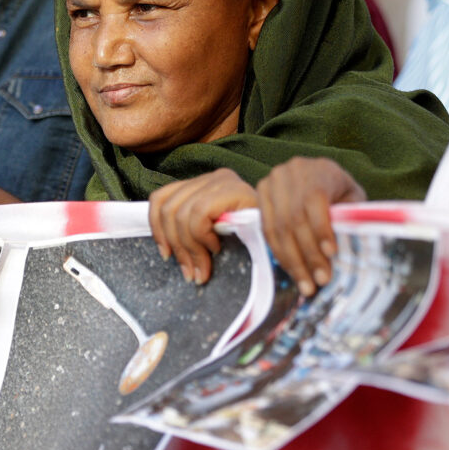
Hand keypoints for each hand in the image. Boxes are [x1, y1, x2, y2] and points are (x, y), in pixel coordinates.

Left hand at [149, 169, 256, 285]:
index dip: (156, 229)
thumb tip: (167, 253)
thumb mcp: (215, 234)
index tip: (166, 255)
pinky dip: (201, 237)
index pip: (160, 198)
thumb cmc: (254, 239)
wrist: (292, 233)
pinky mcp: (231, 189)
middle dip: (176, 247)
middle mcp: (211, 177)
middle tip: (190, 273)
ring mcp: (222, 180)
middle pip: (168, 209)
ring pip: (180, 214)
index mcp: (203, 185)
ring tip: (203, 269)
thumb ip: (193, 234)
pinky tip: (216, 248)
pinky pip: (198, 214)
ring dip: (190, 250)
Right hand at [255, 157, 365, 295]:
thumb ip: (350, 215)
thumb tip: (346, 245)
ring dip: (293, 261)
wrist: (316, 174)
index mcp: (317, 170)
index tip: (331, 254)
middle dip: (307, 255)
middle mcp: (290, 173)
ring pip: (278, 228)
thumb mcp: (352, 197)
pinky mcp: (261, 196)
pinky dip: (280, 254)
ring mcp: (272, 184)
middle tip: (320, 280)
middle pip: (294, 219)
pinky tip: (293, 271)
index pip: (314, 201)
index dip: (321, 229)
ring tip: (307, 285)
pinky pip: (267, 231)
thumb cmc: (340, 190)